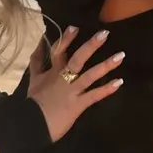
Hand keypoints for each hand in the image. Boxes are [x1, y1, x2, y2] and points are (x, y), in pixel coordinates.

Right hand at [27, 27, 124, 142]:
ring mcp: (72, 91)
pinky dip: (106, 89)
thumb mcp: (34, 78)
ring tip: (120, 56)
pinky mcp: (78, 105)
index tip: (75, 27)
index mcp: (53, 71)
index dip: (66, 39)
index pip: (58, 51)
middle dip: (91, 46)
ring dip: (105, 66)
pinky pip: (94, 95)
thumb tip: (40, 42)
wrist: (31, 125)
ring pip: (89, 76)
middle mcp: (63, 78)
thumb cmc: (34, 101)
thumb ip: (37, 60)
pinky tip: (119, 82)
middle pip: (77, 59)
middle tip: (105, 34)